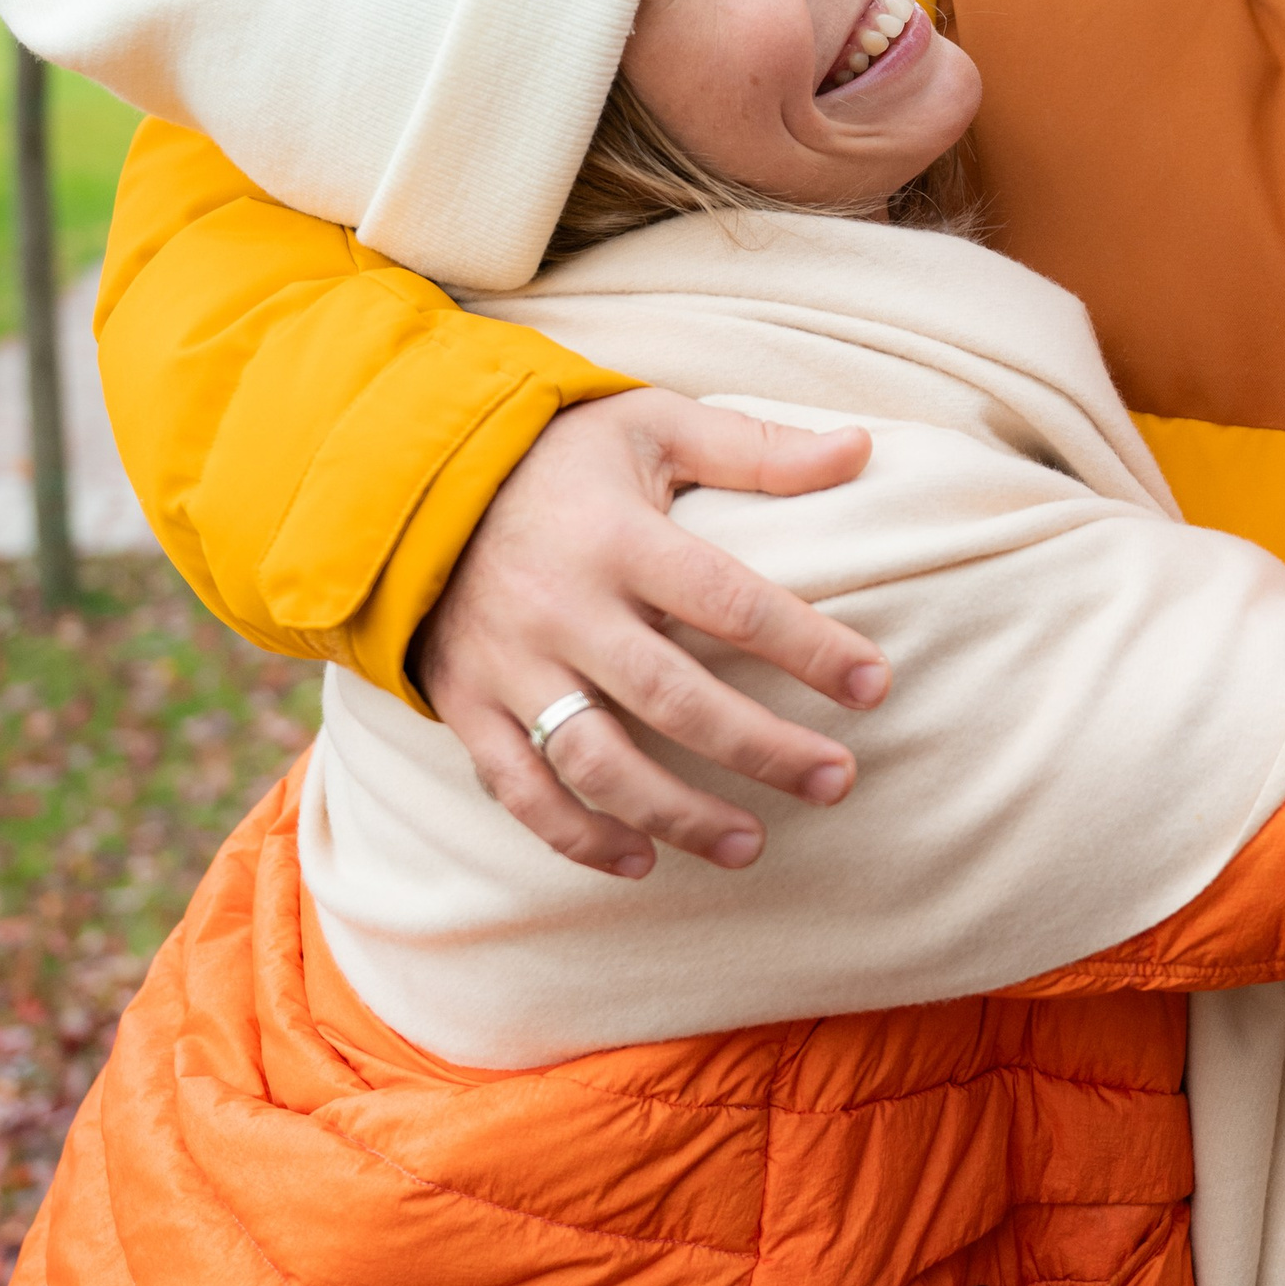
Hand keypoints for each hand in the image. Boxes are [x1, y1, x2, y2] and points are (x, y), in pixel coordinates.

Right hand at [413, 388, 892, 876]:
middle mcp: (563, 609)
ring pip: (598, 761)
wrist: (409, 474)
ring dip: (678, 813)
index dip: (810, 649)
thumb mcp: (652, 425)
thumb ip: (755, 448)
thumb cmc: (556, 452)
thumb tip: (859, 449)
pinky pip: (520, 787)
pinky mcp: (468, 703)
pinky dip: (576, 834)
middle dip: (764, 749)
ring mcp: (511, 664)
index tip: (875, 686)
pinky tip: (640, 860)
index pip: (733, 604)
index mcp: (619, 538)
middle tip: (839, 781)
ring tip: (752, 844)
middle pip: (676, 700)